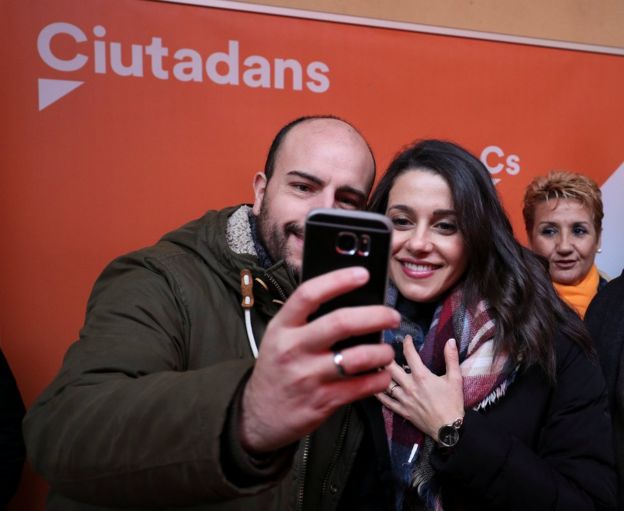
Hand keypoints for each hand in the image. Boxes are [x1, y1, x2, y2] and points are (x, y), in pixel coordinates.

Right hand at [240, 267, 398, 452]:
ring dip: (382, 352)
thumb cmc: (277, 368)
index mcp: (282, 327)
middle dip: (375, 315)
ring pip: (357, 358)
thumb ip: (307, 320)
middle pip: (341, 323)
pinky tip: (381, 374)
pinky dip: (379, 379)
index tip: (364, 274)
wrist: (259, 415)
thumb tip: (351, 301)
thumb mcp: (280, 337)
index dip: (339, 280)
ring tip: (387, 350)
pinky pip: (361, 387)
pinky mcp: (322, 402)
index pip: (309, 294)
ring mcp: (308, 377)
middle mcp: (293, 349)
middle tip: (392, 315)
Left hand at [376, 336, 463, 440]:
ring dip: (379, 373)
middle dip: (385, 356)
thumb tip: (450, 341)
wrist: (449, 429)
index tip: (406, 338)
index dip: (407, 343)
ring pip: (385, 383)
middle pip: (391, 367)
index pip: (410, 354)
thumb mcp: (455, 379)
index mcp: (422, 376)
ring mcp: (404, 399)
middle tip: (381, 349)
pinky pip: (386, 401)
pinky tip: (373, 386)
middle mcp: (409, 386)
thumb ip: (451, 358)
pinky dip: (378, 393)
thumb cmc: (453, 404)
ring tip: (374, 364)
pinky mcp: (402, 410)